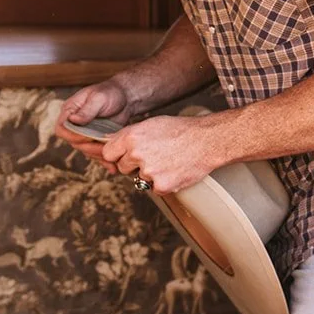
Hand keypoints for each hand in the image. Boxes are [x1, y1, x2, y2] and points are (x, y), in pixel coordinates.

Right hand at [55, 80, 131, 160]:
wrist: (126, 97)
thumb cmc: (110, 92)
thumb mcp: (99, 98)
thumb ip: (86, 110)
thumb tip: (73, 120)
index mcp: (70, 111)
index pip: (61, 129)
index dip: (72, 136)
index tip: (88, 137)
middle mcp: (75, 124)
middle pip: (74, 143)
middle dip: (89, 148)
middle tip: (105, 149)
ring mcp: (85, 133)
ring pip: (85, 150)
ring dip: (98, 156)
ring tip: (112, 158)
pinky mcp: (95, 140)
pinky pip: (96, 153)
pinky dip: (104, 160)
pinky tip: (112, 166)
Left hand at [100, 114, 227, 194]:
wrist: (206, 141)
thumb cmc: (180, 130)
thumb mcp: (150, 124)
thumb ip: (129, 135)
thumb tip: (110, 142)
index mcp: (131, 137)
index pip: (108, 153)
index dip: (117, 154)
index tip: (125, 154)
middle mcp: (137, 154)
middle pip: (122, 167)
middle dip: (133, 165)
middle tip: (153, 156)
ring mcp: (149, 171)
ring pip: (139, 178)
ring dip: (150, 174)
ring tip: (167, 160)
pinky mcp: (161, 186)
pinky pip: (154, 189)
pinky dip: (163, 183)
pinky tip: (174, 170)